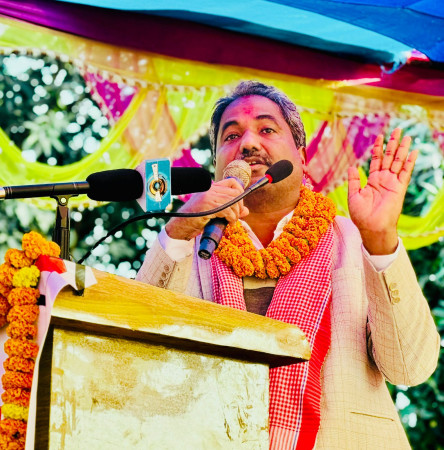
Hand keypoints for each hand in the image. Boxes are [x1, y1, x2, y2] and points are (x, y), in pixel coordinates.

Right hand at [165, 178, 248, 240]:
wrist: (180, 226)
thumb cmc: (195, 219)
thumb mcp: (215, 212)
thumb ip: (230, 209)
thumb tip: (246, 211)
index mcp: (210, 187)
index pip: (232, 182)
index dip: (240, 191)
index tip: (240, 204)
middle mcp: (210, 189)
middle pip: (235, 193)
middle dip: (239, 206)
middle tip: (236, 216)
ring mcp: (208, 196)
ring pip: (232, 201)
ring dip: (236, 214)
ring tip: (232, 221)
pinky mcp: (207, 205)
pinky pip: (227, 210)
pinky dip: (231, 218)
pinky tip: (229, 222)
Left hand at [347, 128, 417, 254]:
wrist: (371, 228)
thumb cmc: (361, 215)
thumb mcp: (353, 196)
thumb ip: (354, 181)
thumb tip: (351, 166)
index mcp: (372, 181)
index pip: (376, 160)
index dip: (378, 148)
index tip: (380, 136)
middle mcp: (383, 180)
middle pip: (389, 157)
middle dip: (392, 143)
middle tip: (397, 129)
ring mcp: (392, 183)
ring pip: (398, 162)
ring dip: (402, 149)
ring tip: (406, 136)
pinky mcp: (399, 188)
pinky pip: (405, 173)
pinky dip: (409, 162)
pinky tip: (413, 152)